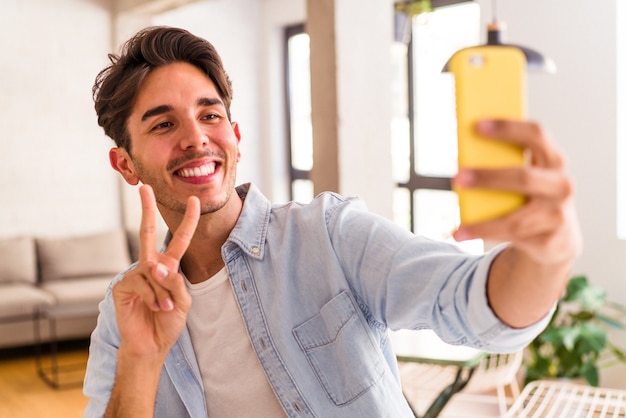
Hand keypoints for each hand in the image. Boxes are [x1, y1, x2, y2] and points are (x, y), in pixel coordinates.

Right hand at [112, 184, 199, 357]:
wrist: (152, 345)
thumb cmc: (168, 322)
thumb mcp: (183, 301)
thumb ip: (174, 281)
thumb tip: (155, 266)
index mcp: (168, 267)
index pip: (179, 240)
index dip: (188, 221)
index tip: (193, 201)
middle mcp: (150, 266)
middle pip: (147, 232)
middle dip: (146, 209)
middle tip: (144, 187)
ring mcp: (135, 274)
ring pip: (154, 270)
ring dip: (164, 291)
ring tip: (164, 308)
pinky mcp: (123, 286)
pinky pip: (143, 283)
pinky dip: (153, 297)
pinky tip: (153, 308)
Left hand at [452, 119, 582, 265]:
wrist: (557, 239)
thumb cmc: (531, 197)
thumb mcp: (524, 177)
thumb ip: (504, 162)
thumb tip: (461, 155)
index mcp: (552, 160)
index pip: (535, 134)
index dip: (507, 127)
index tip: (476, 125)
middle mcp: (560, 185)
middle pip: (523, 177)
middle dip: (488, 177)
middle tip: (458, 177)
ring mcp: (557, 215)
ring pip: (515, 218)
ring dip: (482, 221)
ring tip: (455, 223)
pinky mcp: (548, 241)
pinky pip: (510, 237)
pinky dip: (482, 234)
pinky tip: (460, 233)